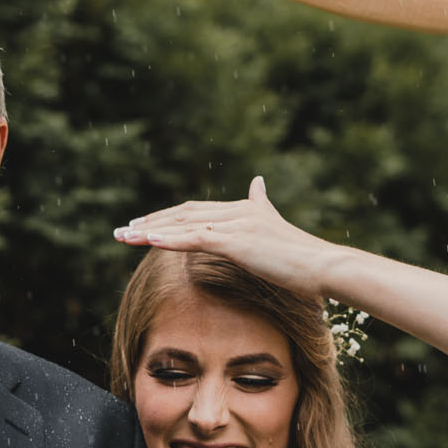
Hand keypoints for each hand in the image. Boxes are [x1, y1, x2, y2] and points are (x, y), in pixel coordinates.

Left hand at [113, 177, 341, 299]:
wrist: (324, 266)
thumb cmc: (303, 257)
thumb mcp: (276, 225)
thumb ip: (263, 204)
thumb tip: (258, 181)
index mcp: (243, 208)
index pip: (194, 210)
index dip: (166, 216)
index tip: (141, 224)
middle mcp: (237, 211)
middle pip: (183, 213)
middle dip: (150, 222)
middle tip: (122, 230)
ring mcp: (237, 224)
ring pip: (184, 225)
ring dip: (150, 231)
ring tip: (124, 236)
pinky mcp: (238, 241)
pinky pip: (196, 239)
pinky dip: (170, 239)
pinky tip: (148, 240)